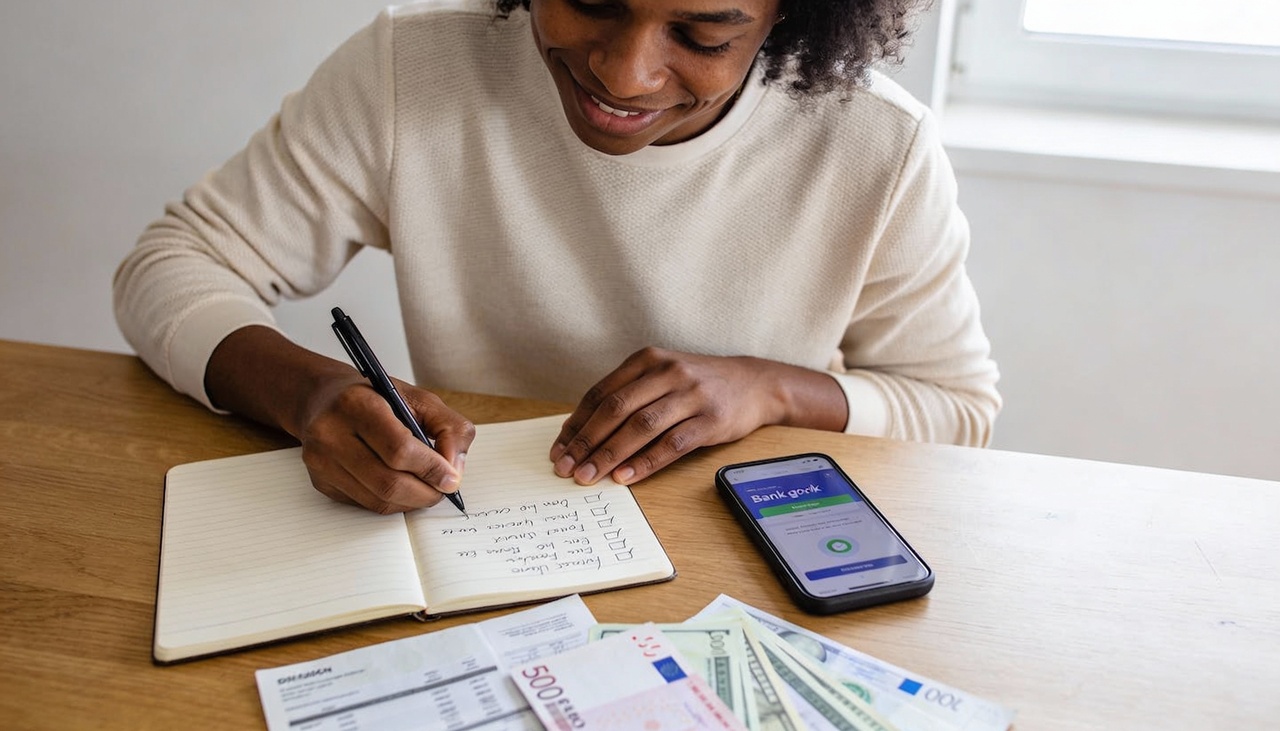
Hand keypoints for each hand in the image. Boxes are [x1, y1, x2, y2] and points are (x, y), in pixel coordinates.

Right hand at [205, 326, 475, 512]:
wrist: (323, 399)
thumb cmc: (376, 397)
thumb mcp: (419, 398)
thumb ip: (449, 428)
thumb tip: (454, 470)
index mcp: (356, 404)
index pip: (398, 449)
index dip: (431, 468)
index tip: (451, 478)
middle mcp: (330, 434)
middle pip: (388, 482)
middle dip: (425, 492)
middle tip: (443, 489)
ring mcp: (321, 462)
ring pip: (377, 500)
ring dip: (411, 502)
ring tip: (426, 488)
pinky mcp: (320, 482)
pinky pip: (365, 505)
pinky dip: (392, 502)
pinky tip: (401, 487)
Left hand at [550, 347, 792, 485]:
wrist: (754, 383)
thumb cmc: (698, 384)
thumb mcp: (662, 375)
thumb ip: (628, 395)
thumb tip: (583, 433)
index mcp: (648, 360)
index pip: (601, 393)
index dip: (576, 423)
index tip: (559, 449)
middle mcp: (667, 372)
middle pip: (616, 409)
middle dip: (586, 442)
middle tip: (567, 467)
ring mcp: (691, 395)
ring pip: (641, 427)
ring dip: (610, 455)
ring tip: (589, 477)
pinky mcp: (711, 419)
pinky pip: (672, 444)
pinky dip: (645, 462)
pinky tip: (626, 477)